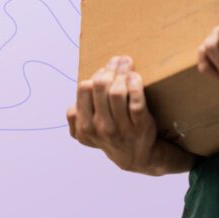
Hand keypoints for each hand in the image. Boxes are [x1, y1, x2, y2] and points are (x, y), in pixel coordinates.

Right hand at [67, 56, 189, 174]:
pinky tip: (135, 77)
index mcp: (83, 127)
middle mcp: (99, 128)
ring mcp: (120, 127)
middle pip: (99, 86)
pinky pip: (136, 101)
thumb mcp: (88, 131)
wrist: (137, 157)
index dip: (95, 74)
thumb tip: (82, 87)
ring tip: (128, 64)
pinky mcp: (140, 125)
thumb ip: (78, 114)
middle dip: (109, 69)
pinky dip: (135, 85)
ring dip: (123, 72)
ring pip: (117, 92)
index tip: (105, 68)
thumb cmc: (111, 135)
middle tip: (119, 60)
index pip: (84, 89)